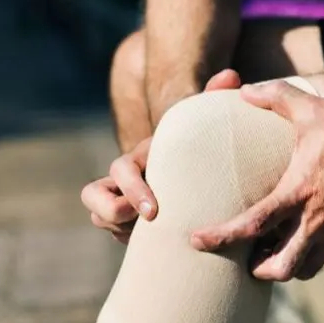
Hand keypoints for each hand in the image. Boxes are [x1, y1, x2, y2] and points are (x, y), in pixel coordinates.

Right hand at [81, 69, 242, 242]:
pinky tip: (161, 246)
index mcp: (143, 157)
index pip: (119, 171)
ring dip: (119, 229)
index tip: (154, 211)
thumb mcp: (208, 126)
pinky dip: (131, 241)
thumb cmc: (207, 147)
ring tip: (152, 237)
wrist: (205, 172)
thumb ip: (214, 100)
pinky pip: (117, 235)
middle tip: (149, 224)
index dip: (131, 190)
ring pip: (100, 217)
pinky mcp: (130, 223)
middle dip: (113, 213)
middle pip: (92, 196)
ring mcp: (124, 201)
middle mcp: (126, 178)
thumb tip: (231, 76)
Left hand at [190, 79, 323, 280]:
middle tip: (245, 259)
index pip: (251, 226)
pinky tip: (306, 236)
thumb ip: (276, 96)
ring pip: (305, 268)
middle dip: (258, 270)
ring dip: (286, 266)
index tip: (196, 240)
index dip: (220, 237)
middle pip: (280, 267)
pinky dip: (311, 253)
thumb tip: (244, 91)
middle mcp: (318, 220)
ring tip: (273, 252)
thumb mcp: (315, 108)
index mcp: (300, 192)